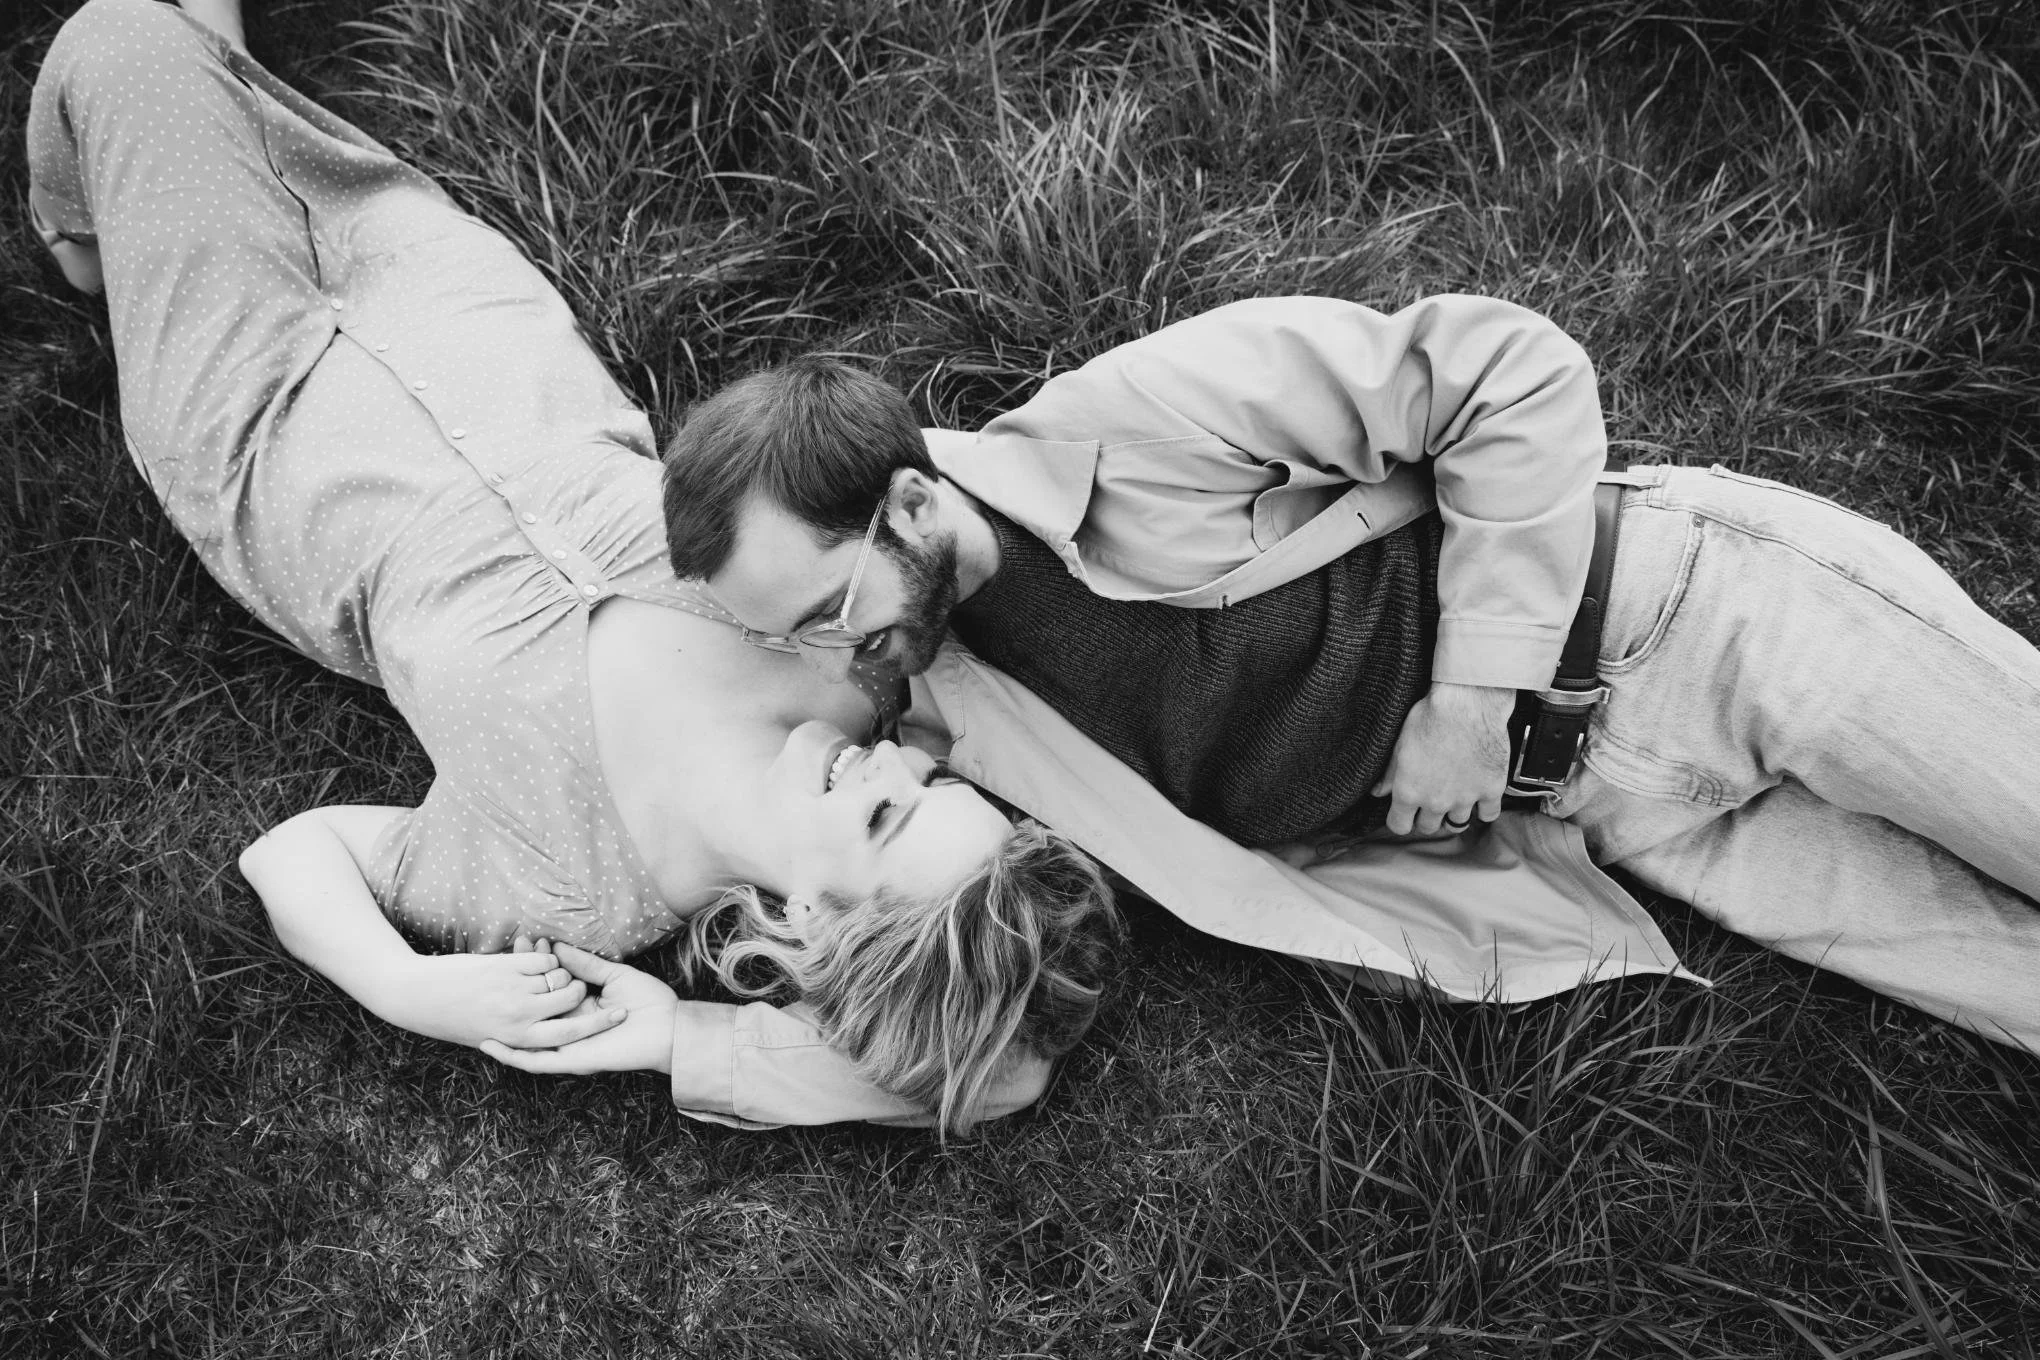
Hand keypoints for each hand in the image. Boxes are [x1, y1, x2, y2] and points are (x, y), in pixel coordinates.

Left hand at [386, 939, 625, 1049]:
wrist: (417, 996)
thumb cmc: (452, 1021)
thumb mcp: (490, 1037)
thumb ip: (523, 1036)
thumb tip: (552, 1032)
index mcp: (518, 1039)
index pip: (570, 1033)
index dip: (600, 1023)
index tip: (620, 1015)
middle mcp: (517, 1017)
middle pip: (570, 1004)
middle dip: (585, 994)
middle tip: (588, 990)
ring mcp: (511, 991)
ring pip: (556, 979)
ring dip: (564, 973)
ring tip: (563, 973)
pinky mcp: (504, 968)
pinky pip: (541, 961)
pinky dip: (548, 958)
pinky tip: (543, 957)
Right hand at [480, 941, 677, 1076]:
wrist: (670, 1028)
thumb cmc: (649, 1003)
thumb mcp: (613, 976)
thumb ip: (585, 965)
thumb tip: (557, 948)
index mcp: (577, 1010)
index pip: (545, 991)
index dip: (531, 969)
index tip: (523, 943)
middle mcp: (568, 1029)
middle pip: (531, 1012)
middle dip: (513, 988)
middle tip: (501, 961)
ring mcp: (567, 1047)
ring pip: (525, 1039)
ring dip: (503, 1023)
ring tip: (478, 1008)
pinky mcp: (571, 1061)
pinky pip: (535, 1062)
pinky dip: (512, 1056)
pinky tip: (490, 1044)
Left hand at [1371, 682, 1515, 835]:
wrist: (1467, 704)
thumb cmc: (1431, 717)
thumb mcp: (1400, 744)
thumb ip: (1390, 774)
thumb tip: (1378, 792)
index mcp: (1409, 792)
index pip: (1399, 826)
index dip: (1400, 820)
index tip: (1404, 812)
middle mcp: (1436, 801)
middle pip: (1428, 827)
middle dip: (1426, 816)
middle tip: (1430, 798)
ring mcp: (1465, 798)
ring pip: (1457, 823)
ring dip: (1454, 812)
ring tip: (1454, 794)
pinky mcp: (1490, 790)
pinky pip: (1488, 814)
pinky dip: (1484, 809)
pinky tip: (1478, 797)